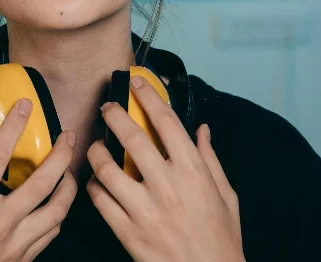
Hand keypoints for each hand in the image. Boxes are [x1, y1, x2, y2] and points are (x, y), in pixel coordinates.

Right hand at [0, 98, 77, 261]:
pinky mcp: (25, 258)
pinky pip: (52, 232)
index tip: (25, 106)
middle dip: (62, 154)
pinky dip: (59, 214)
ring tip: (70, 170)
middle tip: (69, 135)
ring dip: (69, 186)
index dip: (14, 127)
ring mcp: (16, 243)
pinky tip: (58, 202)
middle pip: (43, 183)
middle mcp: (0, 222)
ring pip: (57, 210)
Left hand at [86, 77, 244, 261]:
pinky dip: (94, 186)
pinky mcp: (128, 232)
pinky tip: (98, 181)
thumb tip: (202, 129)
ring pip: (107, 168)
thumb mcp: (226, 196)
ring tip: (96, 146)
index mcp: (194, 172)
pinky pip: (100, 200)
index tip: (135, 83)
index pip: (166, 122)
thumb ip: (210, 159)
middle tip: (107, 107)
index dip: (148, 97)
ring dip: (97, 151)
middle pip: (131, 137)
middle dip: (114, 115)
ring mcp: (145, 210)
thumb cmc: (220, 238)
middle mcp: (168, 186)